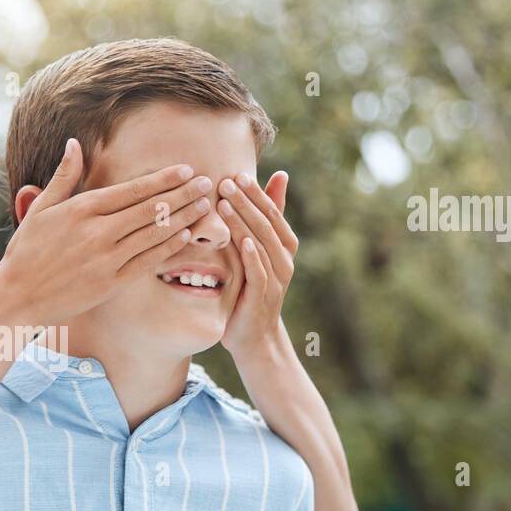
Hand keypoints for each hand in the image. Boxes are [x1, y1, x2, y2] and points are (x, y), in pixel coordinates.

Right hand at [0, 138, 214, 324]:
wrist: (18, 297)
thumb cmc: (27, 251)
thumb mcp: (41, 209)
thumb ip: (64, 177)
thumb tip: (73, 143)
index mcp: (82, 209)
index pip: (133, 190)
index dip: (164, 179)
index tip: (187, 170)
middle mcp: (97, 232)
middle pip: (150, 209)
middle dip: (183, 195)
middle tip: (209, 183)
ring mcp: (106, 259)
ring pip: (154, 234)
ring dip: (183, 218)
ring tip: (205, 206)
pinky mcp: (111, 284)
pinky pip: (148, 262)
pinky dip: (169, 248)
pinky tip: (186, 236)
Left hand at [216, 170, 298, 357]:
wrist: (254, 336)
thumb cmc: (252, 289)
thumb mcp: (258, 252)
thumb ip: (267, 218)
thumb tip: (280, 174)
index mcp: (285, 246)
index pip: (272, 212)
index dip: (256, 193)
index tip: (236, 174)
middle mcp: (285, 259)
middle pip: (267, 224)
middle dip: (246, 201)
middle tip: (225, 181)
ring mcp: (276, 279)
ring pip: (262, 244)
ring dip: (244, 222)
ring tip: (225, 203)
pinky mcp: (263, 297)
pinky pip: (260, 273)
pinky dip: (252, 256)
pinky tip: (241, 241)